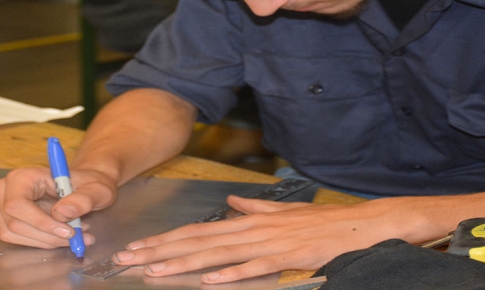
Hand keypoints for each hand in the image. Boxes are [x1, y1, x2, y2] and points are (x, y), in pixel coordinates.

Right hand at [0, 167, 116, 248]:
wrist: (85, 186)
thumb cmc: (89, 184)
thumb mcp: (96, 189)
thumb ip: (83, 199)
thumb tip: (62, 213)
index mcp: (23, 177)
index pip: (18, 205)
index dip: (40, 222)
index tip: (68, 232)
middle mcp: (6, 190)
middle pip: (15, 224)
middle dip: (48, 236)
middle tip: (77, 237)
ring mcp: (2, 206)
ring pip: (15, 235)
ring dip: (47, 241)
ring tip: (75, 235)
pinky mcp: (7, 220)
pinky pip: (19, 239)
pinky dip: (43, 242)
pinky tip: (63, 236)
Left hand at [111, 195, 436, 283]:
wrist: (357, 224)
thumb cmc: (319, 221)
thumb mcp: (283, 211)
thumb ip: (254, 207)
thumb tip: (232, 202)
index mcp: (249, 220)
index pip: (199, 229)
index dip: (166, 238)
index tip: (139, 246)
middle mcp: (252, 229)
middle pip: (199, 240)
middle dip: (161, 251)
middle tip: (128, 259)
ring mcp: (268, 243)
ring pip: (218, 253)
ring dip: (184, 263)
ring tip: (153, 271)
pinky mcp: (286, 258)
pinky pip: (255, 267)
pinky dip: (231, 274)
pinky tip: (208, 280)